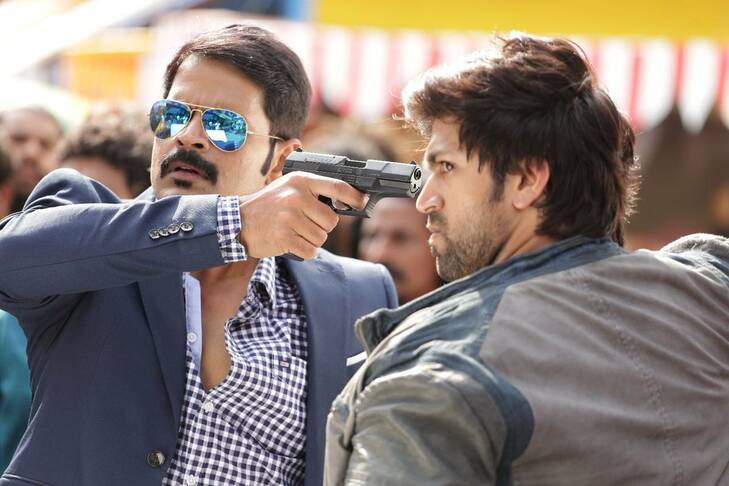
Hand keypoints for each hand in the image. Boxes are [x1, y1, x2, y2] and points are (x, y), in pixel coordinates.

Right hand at [238, 172, 366, 258]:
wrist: (237, 222)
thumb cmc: (268, 206)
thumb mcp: (289, 188)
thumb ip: (314, 191)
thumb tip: (347, 201)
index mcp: (300, 181)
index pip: (337, 186)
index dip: (354, 196)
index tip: (362, 202)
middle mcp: (296, 197)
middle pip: (331, 221)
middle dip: (321, 227)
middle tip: (303, 224)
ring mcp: (289, 217)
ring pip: (321, 238)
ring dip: (311, 240)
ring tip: (293, 231)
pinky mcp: (284, 237)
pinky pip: (310, 251)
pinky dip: (304, 251)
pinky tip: (289, 242)